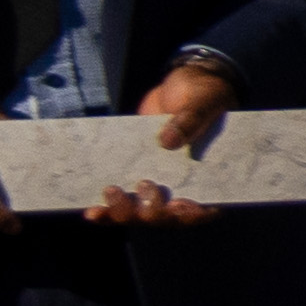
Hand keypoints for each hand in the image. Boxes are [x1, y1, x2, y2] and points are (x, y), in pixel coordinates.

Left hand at [89, 54, 240, 230]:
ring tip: (112, 191)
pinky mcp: (136, 182)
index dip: (191, 214)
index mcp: (213, 176)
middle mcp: (187, 189)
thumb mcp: (204, 100)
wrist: (180, 86)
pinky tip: (92, 212)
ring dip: (125, 211)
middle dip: (151, 211)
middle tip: (143, 184)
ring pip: (142, 216)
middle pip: (168, 219)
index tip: (176, 205)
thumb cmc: (204, 93)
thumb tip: (168, 140)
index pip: (206, 209)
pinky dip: (107, 212)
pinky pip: (122, 205)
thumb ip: (191, 119)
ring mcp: (160, 188)